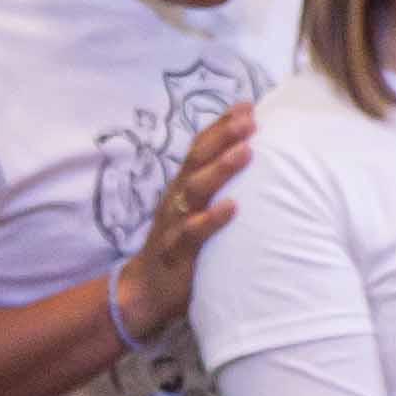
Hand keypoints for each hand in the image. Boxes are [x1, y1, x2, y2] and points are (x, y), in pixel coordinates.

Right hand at [110, 103, 257, 341]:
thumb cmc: (180, 244)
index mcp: (183, 186)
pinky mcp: (177, 251)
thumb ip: (214, 187)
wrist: (146, 289)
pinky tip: (232, 208)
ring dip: (221, 169)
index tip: (246, 105)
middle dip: (223, 137)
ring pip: (195, 190)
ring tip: (246, 152)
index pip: (200, 148)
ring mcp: (175, 223)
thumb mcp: (195, 210)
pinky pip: (194, 232)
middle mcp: (177, 198)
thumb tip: (249, 160)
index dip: (220, 125)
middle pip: (197, 160)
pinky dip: (212, 219)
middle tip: (249, 119)